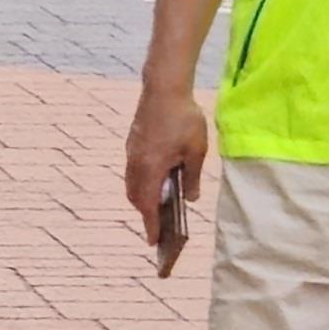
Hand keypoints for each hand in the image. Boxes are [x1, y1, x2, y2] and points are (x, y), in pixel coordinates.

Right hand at [123, 73, 208, 267]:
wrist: (163, 87)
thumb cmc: (184, 118)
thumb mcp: (197, 151)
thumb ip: (193, 178)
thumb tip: (190, 200)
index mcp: (151, 169)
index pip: (149, 206)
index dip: (151, 226)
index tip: (153, 242)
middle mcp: (136, 165)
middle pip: (135, 198)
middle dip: (144, 214)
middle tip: (156, 227)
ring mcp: (131, 153)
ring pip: (132, 185)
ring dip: (141, 198)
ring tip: (155, 206)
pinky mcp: (132, 143)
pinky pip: (132, 171)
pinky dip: (140, 182)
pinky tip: (153, 180)